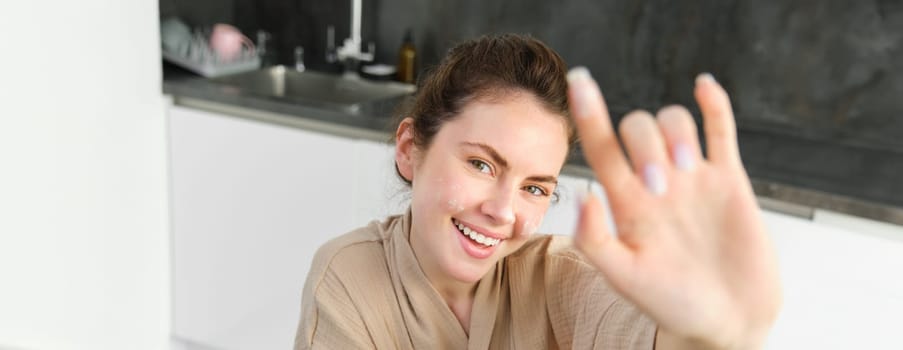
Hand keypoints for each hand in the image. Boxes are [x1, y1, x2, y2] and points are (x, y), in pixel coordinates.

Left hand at [566, 69, 781, 348]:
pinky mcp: (729, 180)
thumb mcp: (626, 278)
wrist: (725, 320)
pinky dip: (714, 104)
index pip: (601, 148)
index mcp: (625, 203)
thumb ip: (596, 240)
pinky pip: (720, 131)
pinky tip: (703, 85)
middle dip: (645, 146)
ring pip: (675, 122)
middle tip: (660, 188)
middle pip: (638, 128)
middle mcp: (655, 183)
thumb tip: (584, 193)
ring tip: (688, 168)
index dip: (587, 114)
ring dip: (678, 132)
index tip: (578, 81)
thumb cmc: (671, 304)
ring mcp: (692, 179)